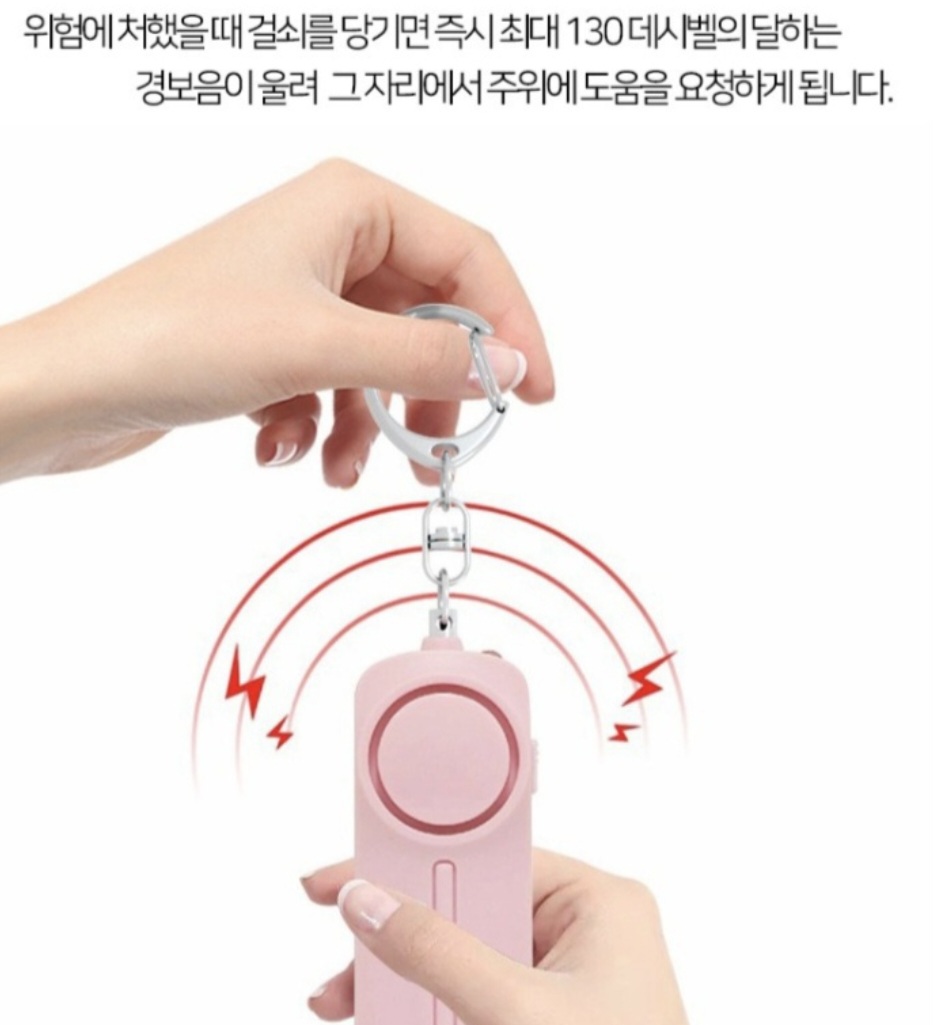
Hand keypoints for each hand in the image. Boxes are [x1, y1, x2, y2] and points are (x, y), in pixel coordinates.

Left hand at [0, 158, 551, 482]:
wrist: (71, 385)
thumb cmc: (177, 336)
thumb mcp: (322, 348)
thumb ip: (427, 359)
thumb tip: (508, 367)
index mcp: (353, 205)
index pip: (471, 261)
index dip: (512, 329)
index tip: (536, 395)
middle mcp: (332, 239)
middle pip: (427, 320)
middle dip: (429, 395)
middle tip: (438, 455)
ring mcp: (301, 291)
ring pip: (379, 365)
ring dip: (368, 426)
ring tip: (340, 469)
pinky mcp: (273, 339)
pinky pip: (332, 386)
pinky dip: (318, 426)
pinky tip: (279, 448)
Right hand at [301, 849, 723, 1024]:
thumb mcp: (515, 1015)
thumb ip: (436, 952)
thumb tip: (370, 901)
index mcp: (598, 901)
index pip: (489, 854)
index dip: (414, 858)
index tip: (353, 872)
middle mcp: (588, 930)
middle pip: (471, 905)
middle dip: (399, 930)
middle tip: (340, 944)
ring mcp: (574, 980)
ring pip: (470, 954)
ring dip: (408, 976)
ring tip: (346, 1003)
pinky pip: (481, 994)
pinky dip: (435, 1006)